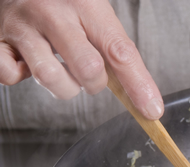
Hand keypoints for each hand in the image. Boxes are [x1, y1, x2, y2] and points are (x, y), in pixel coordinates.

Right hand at [0, 0, 163, 119]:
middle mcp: (52, 12)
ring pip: (50, 77)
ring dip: (63, 87)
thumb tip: (145, 100)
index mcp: (86, 5)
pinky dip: (21, 78)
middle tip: (89, 76)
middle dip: (94, 84)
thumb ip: (115, 52)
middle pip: (87, 67)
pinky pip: (9, 75)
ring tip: (61, 72)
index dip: (138, 85)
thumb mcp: (95, 16)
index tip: (152, 110)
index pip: (120, 52)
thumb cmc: (63, 5)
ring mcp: (22, 25)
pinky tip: (27, 64)